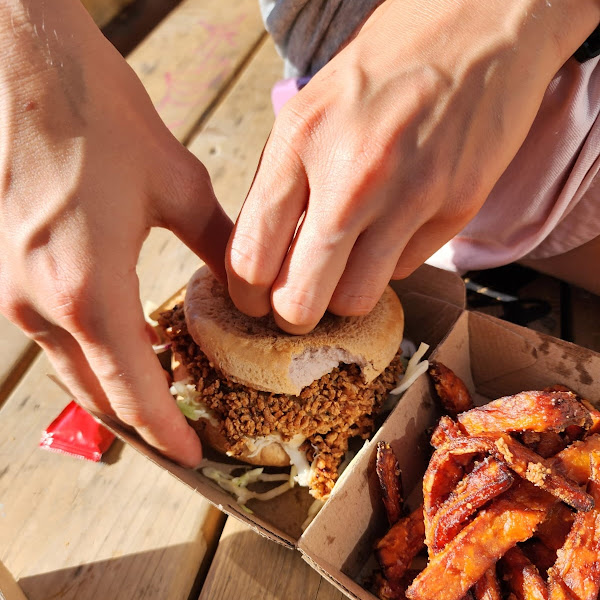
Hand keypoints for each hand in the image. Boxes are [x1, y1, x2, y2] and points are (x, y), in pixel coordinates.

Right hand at [0, 0, 231, 466]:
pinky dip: (91, 350)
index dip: (167, 430)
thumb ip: (218, 243)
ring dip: (115, 386)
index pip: (133, 392)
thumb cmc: (96, 118)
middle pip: (96, 393)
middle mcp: (39, 306)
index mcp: (87, 293)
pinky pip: (53, 334)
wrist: (22, 65)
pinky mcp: (5, 269)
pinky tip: (124, 340)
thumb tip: (251, 279)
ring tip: (162, 390)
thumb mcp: (178, 186)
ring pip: (71, 367)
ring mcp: (13, 291)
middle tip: (182, 429)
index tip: (194, 455)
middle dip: (141, 419)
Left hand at [227, 0, 599, 333]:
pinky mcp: (456, 208)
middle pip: (300, 299)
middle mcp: (351, 177)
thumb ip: (284, 181)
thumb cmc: (387, 63)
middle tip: (294, 307)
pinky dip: (388, 263)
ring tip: (345, 269)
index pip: (250, 256)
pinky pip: (402, 270)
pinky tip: (392, 227)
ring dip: (343, 296)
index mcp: (299, 142)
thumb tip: (266, 253)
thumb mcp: (312, 107)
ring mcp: (409, 196)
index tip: (253, 299)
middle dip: (290, 315)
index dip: (245, 294)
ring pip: (355, 300)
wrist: (483, 21)